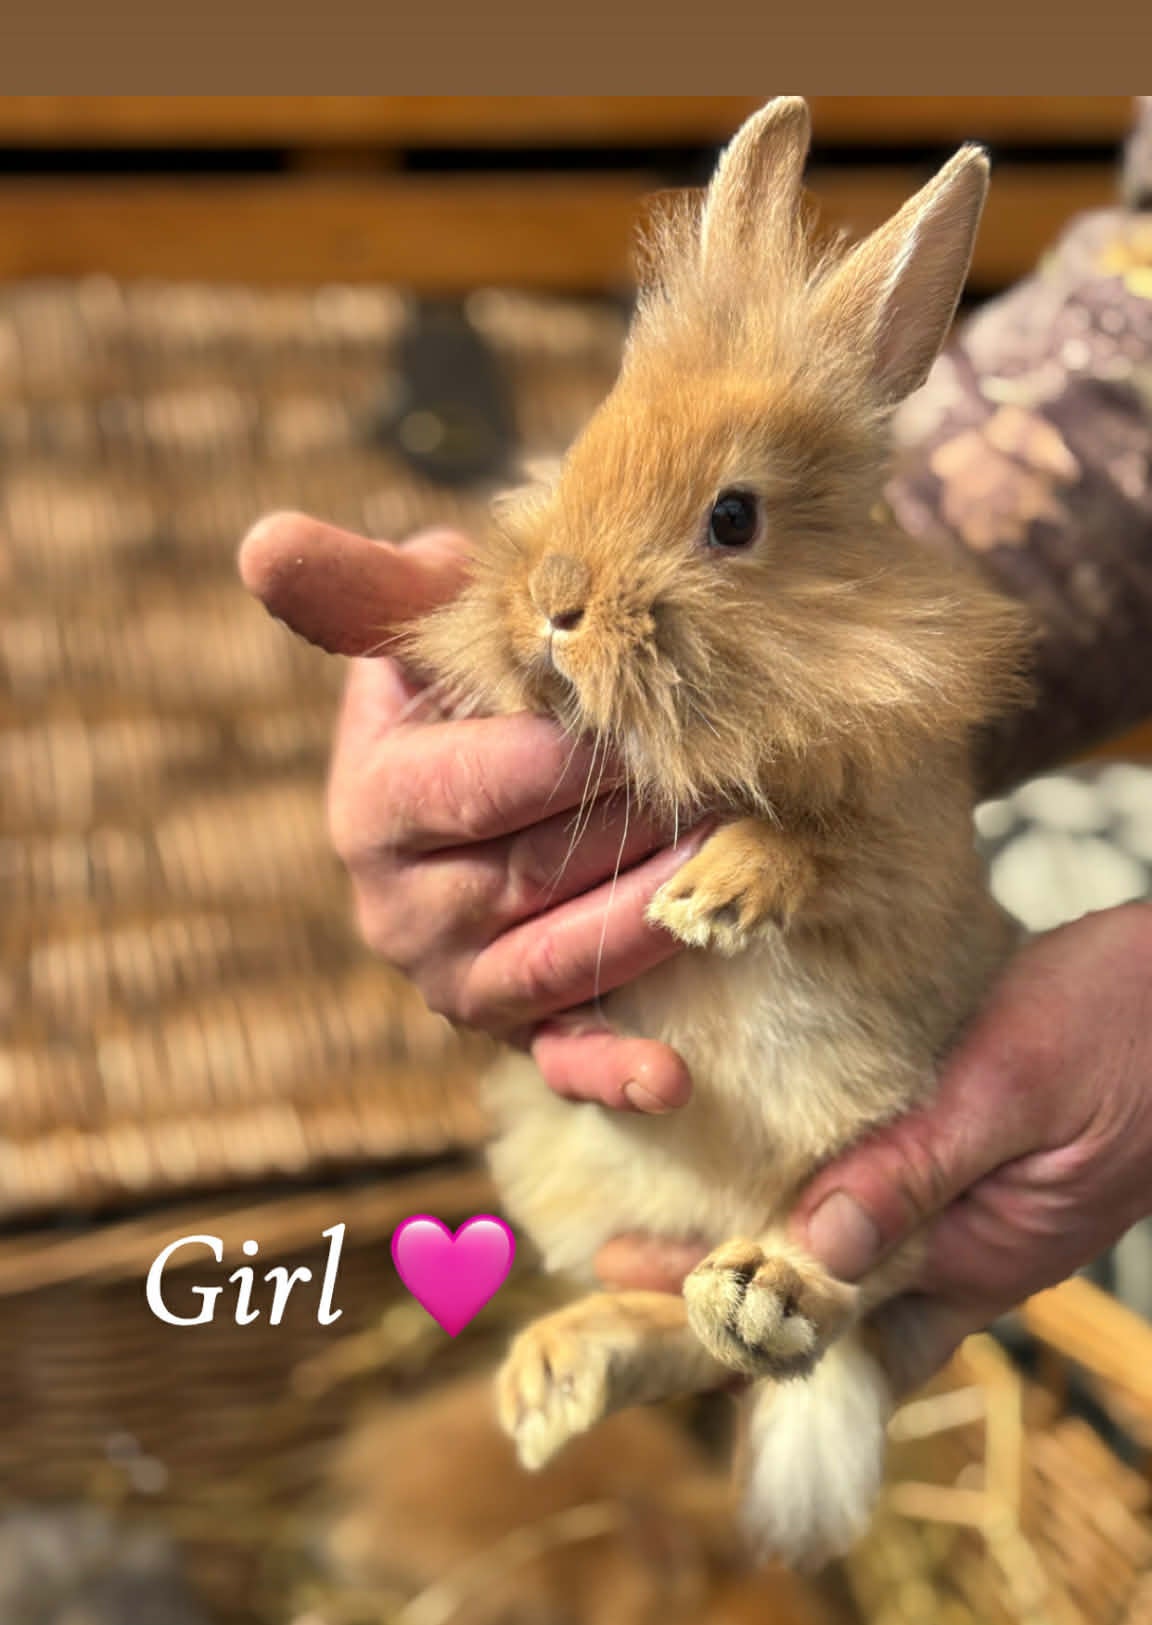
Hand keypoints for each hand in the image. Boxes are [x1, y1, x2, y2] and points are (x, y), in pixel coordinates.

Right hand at [238, 513, 697, 1111]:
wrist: (517, 774)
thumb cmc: (482, 687)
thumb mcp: (428, 628)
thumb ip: (373, 589)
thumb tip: (267, 547)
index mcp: (373, 802)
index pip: (459, 788)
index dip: (551, 761)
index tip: (637, 724)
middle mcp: (399, 906)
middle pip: (523, 875)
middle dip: (627, 828)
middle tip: (725, 783)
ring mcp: (456, 980)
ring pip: (556, 959)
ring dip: (646, 917)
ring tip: (733, 864)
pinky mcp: (516, 1034)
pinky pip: (561, 1062)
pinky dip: (613, 1073)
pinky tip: (670, 1077)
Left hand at [598, 906, 1151, 1381]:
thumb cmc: (1126, 1025)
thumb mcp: (1012, 1086)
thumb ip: (916, 1169)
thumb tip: (811, 1250)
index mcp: (976, 1255)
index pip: (830, 1313)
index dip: (728, 1302)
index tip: (629, 1274)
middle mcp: (969, 1253)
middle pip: (828, 1300)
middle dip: (728, 1283)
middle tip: (619, 1252)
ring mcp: (978, 1213)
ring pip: (851, 1253)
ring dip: (767, 1240)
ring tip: (670, 1208)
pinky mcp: (979, 1163)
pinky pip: (886, 1200)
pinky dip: (823, 1195)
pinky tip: (768, 1160)